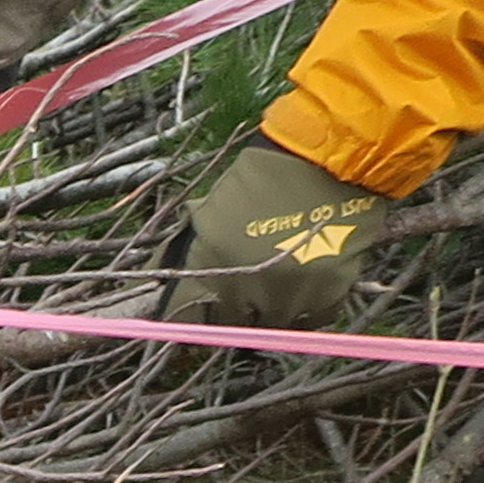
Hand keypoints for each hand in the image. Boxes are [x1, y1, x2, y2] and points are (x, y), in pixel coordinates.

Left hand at [167, 136, 386, 329]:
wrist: (325, 157)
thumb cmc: (260, 179)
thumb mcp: (207, 211)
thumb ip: (184, 251)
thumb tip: (153, 284)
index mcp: (210, 265)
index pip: (184, 317)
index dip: (189, 315)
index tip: (198, 309)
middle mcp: (248, 287)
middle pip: (231, 325)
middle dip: (233, 311)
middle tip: (244, 292)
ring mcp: (290, 294)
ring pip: (272, 324)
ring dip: (271, 310)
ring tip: (277, 283)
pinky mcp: (329, 292)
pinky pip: (313, 317)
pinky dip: (308, 306)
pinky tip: (306, 283)